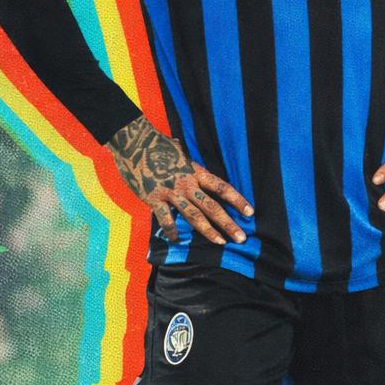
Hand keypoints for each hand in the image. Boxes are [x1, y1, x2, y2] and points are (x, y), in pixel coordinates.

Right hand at [108, 114, 253, 244]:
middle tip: (242, 238)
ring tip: (221, 242)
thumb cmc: (157, 144)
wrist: (133, 142)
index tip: (250, 212)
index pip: (222, 187)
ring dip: (208, 231)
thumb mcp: (179, 151)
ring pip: (194, 215)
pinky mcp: (154, 198)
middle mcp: (187, 183)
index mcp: (195, 171)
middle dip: (228, 223)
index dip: (237, 200)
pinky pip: (165, 219)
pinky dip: (171, 230)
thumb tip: (188, 157)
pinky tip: (176, 239)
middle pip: (212, 206)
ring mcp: (171, 192)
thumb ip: (187, 160)